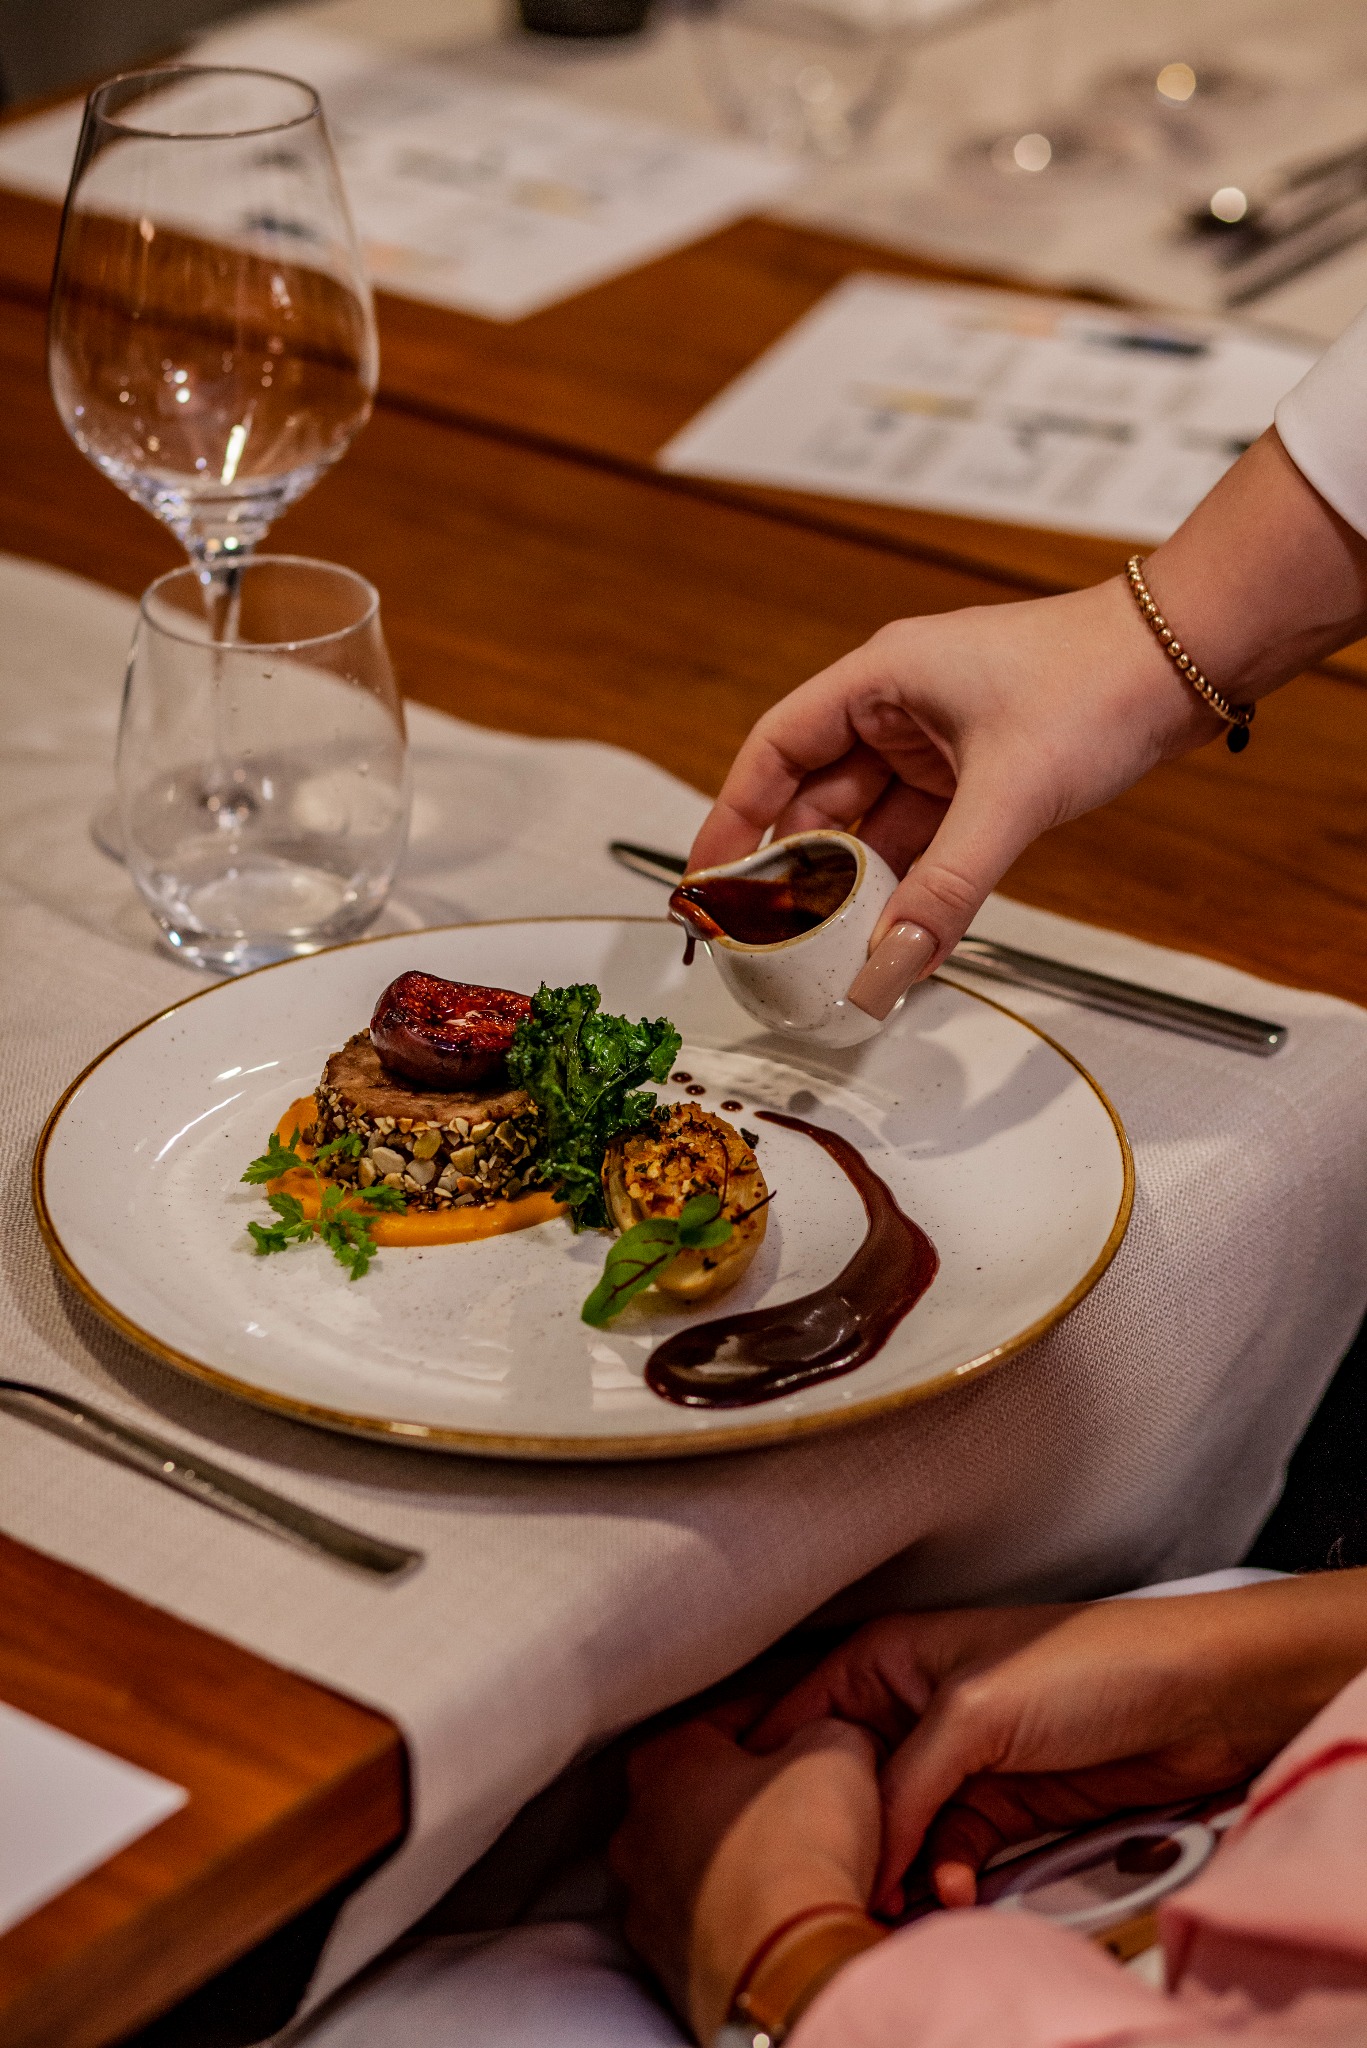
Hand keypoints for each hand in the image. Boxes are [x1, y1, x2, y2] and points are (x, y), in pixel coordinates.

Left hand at [609, 1708, 879, 2043]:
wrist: (786, 1967)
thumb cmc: (798, 1846)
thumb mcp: (836, 1749)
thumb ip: (825, 1728)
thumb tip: (830, 1739)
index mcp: (664, 1761)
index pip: (722, 1722)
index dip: (773, 1725)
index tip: (804, 1739)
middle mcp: (636, 1829)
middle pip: (700, 1795)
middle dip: (747, 1798)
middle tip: (801, 1805)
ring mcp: (643, 1904)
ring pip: (696, 1864)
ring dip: (737, 1863)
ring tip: (794, 1870)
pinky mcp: (664, 1965)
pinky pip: (704, 1926)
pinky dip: (734, 1919)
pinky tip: (777, 1920)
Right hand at [688, 573, 1211, 1014]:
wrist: (1190, 661)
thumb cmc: (1099, 682)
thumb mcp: (1009, 796)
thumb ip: (945, 890)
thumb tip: (890, 967)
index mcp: (881, 679)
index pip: (776, 749)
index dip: (734, 814)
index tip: (709, 876)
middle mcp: (899, 707)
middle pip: (819, 797)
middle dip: (797, 868)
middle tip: (769, 936)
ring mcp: (940, 743)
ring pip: (873, 825)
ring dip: (855, 884)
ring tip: (828, 948)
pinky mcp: (980, 774)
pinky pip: (922, 838)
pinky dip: (907, 882)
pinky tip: (896, 930)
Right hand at [749, 1573, 1366, 1911]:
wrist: (1199, 1701)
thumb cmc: (1088, 1666)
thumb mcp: (973, 1712)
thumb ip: (906, 1780)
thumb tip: (868, 1852)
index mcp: (889, 1657)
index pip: (802, 1715)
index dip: (779, 1771)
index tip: (760, 1827)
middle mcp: (913, 1706)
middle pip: (847, 1782)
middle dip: (842, 1834)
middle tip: (835, 1881)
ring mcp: (958, 1761)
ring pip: (897, 1828)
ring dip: (897, 1867)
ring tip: (899, 1901)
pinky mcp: (1001, 1806)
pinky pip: (948, 1852)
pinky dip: (946, 1877)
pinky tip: (955, 1892)